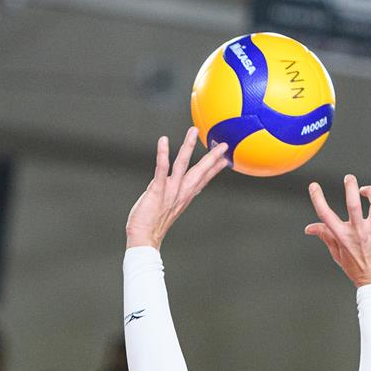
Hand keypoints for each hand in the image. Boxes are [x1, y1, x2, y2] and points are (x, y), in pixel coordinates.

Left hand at [126, 128, 228, 249]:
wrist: (144, 239)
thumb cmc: (152, 224)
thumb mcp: (167, 207)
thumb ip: (171, 193)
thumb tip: (171, 183)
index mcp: (185, 196)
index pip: (203, 179)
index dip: (215, 168)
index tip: (226, 158)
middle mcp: (181, 192)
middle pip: (200, 171)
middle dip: (211, 157)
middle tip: (223, 144)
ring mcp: (170, 191)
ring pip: (182, 165)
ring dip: (188, 146)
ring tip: (194, 131)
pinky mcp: (157, 191)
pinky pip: (161, 170)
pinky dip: (163, 154)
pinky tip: (163, 141)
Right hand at [306, 174, 370, 286]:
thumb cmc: (356, 269)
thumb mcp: (337, 253)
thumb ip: (325, 236)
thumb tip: (310, 228)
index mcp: (342, 237)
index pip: (325, 215)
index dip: (317, 198)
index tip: (314, 186)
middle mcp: (358, 232)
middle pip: (353, 202)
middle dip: (350, 186)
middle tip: (348, 178)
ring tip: (365, 191)